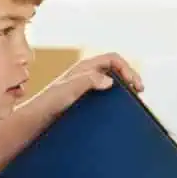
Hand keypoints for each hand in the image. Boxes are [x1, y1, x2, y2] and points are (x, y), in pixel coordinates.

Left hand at [24, 51, 143, 122]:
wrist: (37, 118)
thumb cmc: (50, 103)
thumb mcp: (69, 89)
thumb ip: (88, 80)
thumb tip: (110, 80)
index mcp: (85, 67)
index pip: (113, 59)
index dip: (127, 68)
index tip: (136, 85)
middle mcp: (86, 74)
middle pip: (115, 69)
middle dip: (130, 77)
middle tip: (140, 91)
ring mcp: (86, 86)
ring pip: (112, 81)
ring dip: (125, 87)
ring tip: (133, 99)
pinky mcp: (85, 99)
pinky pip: (106, 93)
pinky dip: (117, 97)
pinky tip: (119, 108)